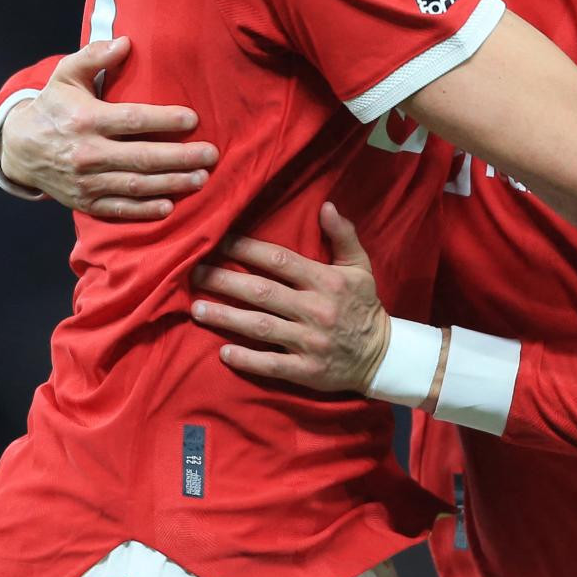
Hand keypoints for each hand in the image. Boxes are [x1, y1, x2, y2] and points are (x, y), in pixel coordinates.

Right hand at [0, 36, 217, 218]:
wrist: (18, 149)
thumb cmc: (51, 107)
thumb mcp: (65, 75)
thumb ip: (93, 56)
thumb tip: (125, 42)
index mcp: (86, 120)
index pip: (133, 120)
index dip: (165, 120)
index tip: (194, 119)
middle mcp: (87, 153)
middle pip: (142, 157)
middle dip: (180, 158)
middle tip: (211, 155)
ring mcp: (86, 181)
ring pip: (135, 186)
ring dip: (171, 184)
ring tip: (201, 179)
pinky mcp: (84, 202)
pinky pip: (118, 209)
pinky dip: (144, 211)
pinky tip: (169, 206)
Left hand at [191, 204, 390, 392]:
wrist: (382, 355)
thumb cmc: (364, 306)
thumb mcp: (360, 267)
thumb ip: (343, 236)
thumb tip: (326, 206)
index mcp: (326, 281)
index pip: (281, 261)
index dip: (248, 250)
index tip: (220, 242)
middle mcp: (316, 309)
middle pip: (262, 292)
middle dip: (225, 282)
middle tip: (194, 274)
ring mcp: (310, 342)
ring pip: (261, 327)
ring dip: (226, 318)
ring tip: (197, 310)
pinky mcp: (307, 371)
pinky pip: (271, 364)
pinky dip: (247, 359)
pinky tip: (223, 352)